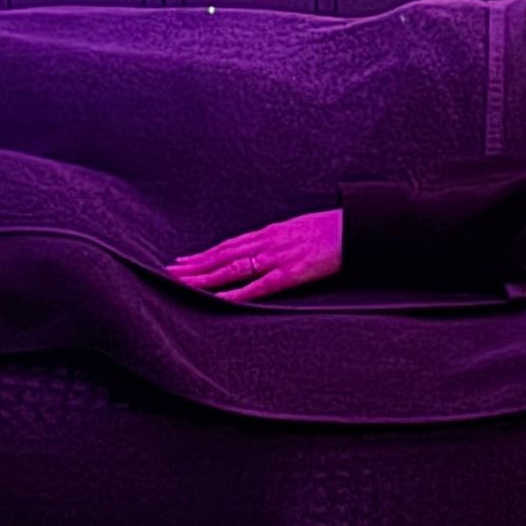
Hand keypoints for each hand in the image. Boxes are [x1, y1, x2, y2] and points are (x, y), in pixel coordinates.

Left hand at [165, 210, 343, 301]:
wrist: (355, 227)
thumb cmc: (330, 229)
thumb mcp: (297, 229)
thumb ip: (277, 239)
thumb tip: (260, 248)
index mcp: (269, 233)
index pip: (228, 245)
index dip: (203, 254)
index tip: (182, 260)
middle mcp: (267, 243)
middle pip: (223, 256)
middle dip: (195, 266)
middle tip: (170, 272)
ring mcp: (278, 258)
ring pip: (234, 269)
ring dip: (207, 277)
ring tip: (184, 284)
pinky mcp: (292, 272)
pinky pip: (260, 285)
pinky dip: (239, 292)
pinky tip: (221, 298)